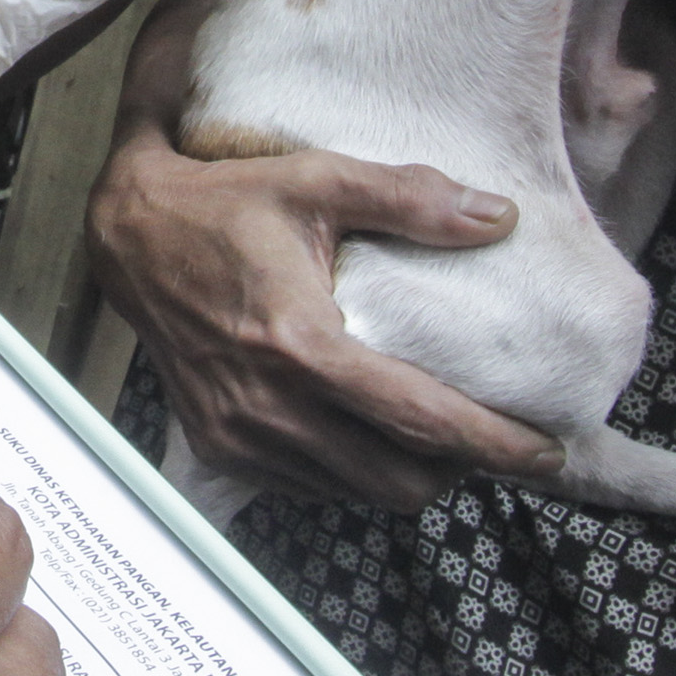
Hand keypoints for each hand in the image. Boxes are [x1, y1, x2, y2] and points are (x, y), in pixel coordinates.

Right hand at [88, 123, 563, 509]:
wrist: (127, 236)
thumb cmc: (223, 202)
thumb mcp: (317, 180)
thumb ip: (409, 199)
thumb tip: (498, 217)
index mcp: (301, 345)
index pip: (419, 420)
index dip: (494, 444)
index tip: (547, 450)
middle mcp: (269, 405)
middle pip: (398, 482)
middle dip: (457, 470)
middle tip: (492, 440)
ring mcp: (241, 435)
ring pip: (357, 495)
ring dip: (404, 474)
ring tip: (435, 438)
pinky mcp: (221, 447)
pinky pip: (312, 486)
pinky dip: (351, 471)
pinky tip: (364, 431)